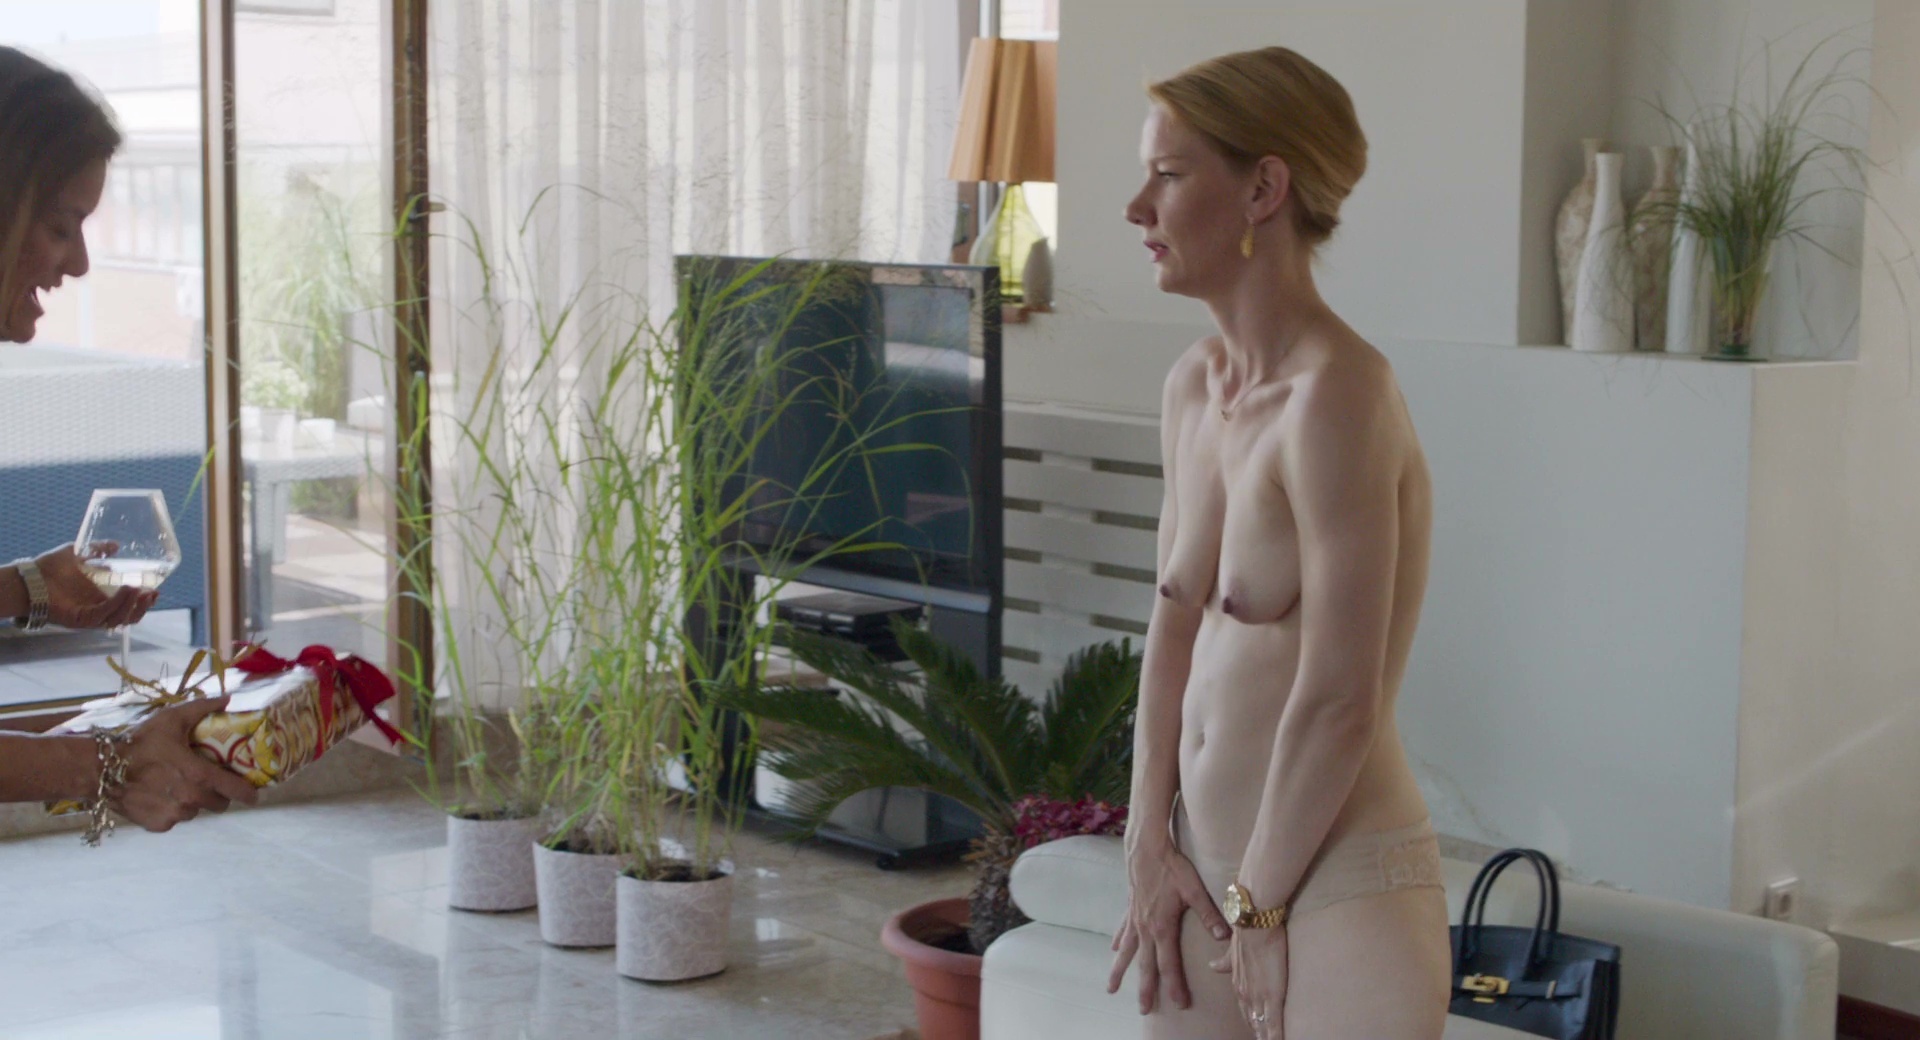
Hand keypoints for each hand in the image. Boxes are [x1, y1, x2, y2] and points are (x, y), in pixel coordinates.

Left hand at [35, 544, 156, 629]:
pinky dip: (118, 604)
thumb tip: (116, 545)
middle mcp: (97, 610)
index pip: (127, 605)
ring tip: (141, 590)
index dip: (142, 600)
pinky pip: (104, 614)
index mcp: (99, 598)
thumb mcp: (80, 554)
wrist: (30, 577)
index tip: (154, 589)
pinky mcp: (81, 620)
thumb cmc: (51, 568)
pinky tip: (127, 591)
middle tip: (152, 593)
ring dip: (133, 605)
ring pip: (119, 618)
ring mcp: (90, 617)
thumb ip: (98, 550)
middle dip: (143, 607)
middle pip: (128, 616)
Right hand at [112, 695, 259, 831]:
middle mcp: (191, 800)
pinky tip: (159, 796)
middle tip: (204, 782)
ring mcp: (174, 815)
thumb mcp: (171, 720)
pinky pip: (174, 819)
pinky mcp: (158, 826)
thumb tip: (227, 698)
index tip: (253, 795)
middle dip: (215, 794)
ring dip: (192, 802)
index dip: (248, 793)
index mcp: (199, 776)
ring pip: (195, 812)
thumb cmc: (139, 743)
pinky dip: (171, 810)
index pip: (236, 791)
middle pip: (218, 804)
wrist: (99, 770)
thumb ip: (202, 709)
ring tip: (176, 786)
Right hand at [1107, 841, 1232, 1013]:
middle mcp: (1145, 928)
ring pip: (1127, 952)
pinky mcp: (1129, 908)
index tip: (1179, 1004)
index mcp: (1162, 928)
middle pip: (1145, 965)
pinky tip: (1114, 950)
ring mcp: (1134, 920)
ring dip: (1120, 972)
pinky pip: (1122, 931)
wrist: (1146, 848)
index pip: (1169, 964)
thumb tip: (1224, 936)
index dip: (1174, 985)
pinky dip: (1119, 943)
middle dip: (1145, 989)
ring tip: (1111, 989)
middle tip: (1144, 1010)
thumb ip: (1209, 915)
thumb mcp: (1194, 890)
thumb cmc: (1172, 867)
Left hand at [1210, 924, 1288, 1039]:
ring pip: (1262, 1024)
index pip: (1245, 1009)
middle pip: (1253, 1020)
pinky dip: (1276, 1034)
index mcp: (1238, 984)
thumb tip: (1212, 966)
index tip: (1256, 1028)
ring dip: (1266, 1036)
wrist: (1254, 926)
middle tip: (1263, 1039)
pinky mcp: (1273, 995)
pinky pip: (1274, 1022)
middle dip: (1258, 1031)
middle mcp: (1245, 994)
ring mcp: (1259, 996)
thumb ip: (1224, 962)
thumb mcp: (1231, 952)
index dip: (1251, 1020)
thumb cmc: (1246, 935)